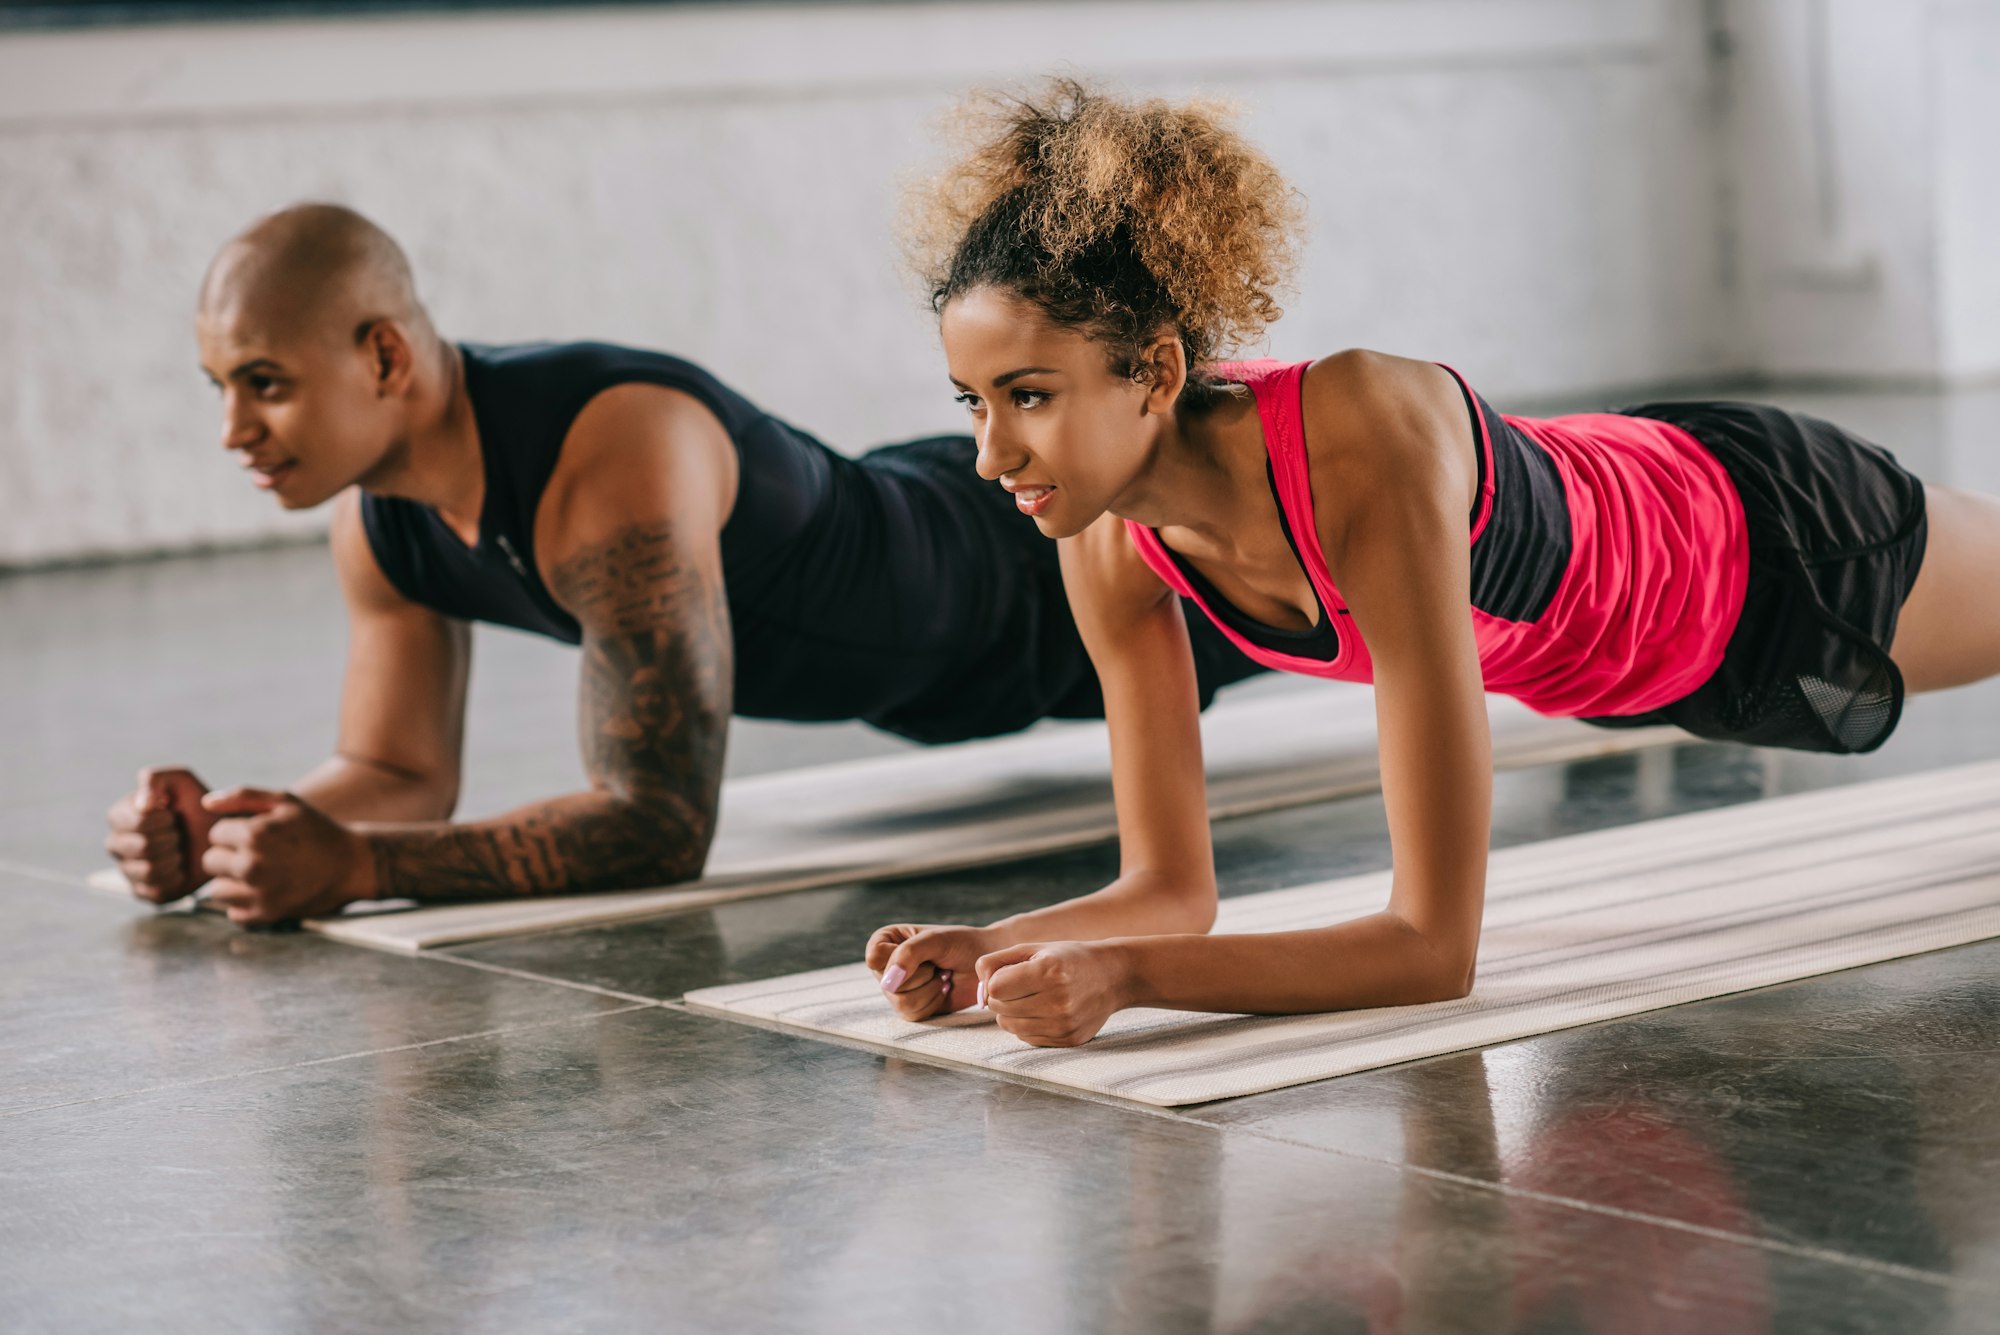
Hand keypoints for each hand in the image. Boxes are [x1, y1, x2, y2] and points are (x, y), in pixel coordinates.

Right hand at [104, 767, 215, 904]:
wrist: (221, 836)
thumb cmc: (197, 805)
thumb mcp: (180, 780)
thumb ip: (156, 779)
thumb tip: (143, 804)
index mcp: (119, 816)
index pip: (135, 823)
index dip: (161, 820)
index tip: (173, 815)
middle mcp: (116, 844)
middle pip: (140, 847)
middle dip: (170, 838)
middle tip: (179, 834)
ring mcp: (127, 869)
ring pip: (147, 870)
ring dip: (173, 858)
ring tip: (180, 849)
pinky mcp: (142, 891)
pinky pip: (155, 891)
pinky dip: (175, 879)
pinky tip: (180, 868)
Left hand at [198, 787, 375, 926]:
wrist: (353, 864)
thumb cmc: (317, 830)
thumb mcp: (286, 802)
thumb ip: (243, 796)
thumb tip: (205, 802)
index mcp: (254, 834)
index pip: (215, 834)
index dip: (234, 833)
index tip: (258, 835)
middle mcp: (251, 865)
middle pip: (210, 862)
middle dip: (228, 857)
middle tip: (258, 855)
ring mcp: (258, 893)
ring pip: (217, 890)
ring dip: (233, 882)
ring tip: (259, 875)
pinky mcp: (266, 915)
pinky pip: (233, 913)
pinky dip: (245, 905)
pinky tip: (265, 892)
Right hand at [866, 923, 998, 1021]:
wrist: (984, 964)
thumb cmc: (961, 944)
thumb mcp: (935, 939)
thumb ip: (908, 954)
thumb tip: (888, 983)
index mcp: (886, 941)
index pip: (875, 957)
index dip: (899, 958)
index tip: (922, 949)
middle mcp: (886, 966)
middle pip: (888, 984)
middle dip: (921, 975)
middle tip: (936, 963)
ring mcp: (897, 989)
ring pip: (900, 1002)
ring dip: (929, 989)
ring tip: (941, 975)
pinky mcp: (911, 1008)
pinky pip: (914, 1014)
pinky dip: (933, 1002)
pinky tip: (943, 989)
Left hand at [976, 940, 1132, 1046]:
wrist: (1113, 976)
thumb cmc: (1067, 958)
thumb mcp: (1033, 948)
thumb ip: (996, 962)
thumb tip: (977, 991)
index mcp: (1049, 971)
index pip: (996, 988)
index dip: (996, 981)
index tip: (1008, 974)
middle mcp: (1058, 1000)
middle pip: (1000, 1008)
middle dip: (1002, 997)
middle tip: (1020, 986)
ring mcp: (1064, 1024)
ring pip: (1010, 1026)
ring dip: (1011, 1013)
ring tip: (1031, 997)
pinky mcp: (1068, 1040)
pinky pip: (1027, 1039)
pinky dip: (1027, 1026)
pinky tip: (1043, 1011)